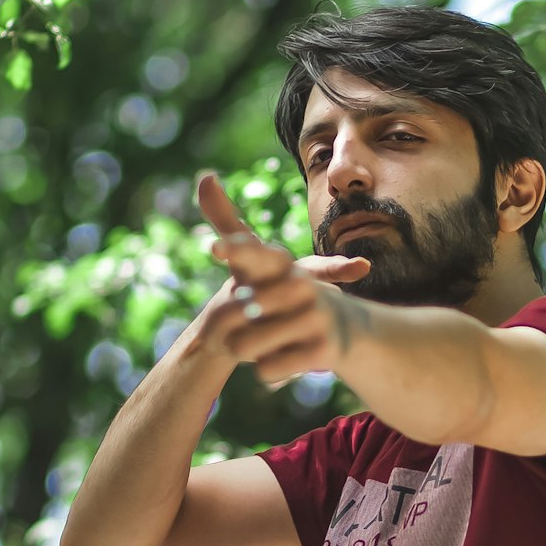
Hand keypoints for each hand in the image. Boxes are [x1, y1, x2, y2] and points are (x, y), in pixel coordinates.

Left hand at [195, 172, 364, 385]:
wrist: (340, 327)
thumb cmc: (283, 286)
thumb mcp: (254, 256)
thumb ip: (225, 218)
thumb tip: (204, 176)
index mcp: (278, 262)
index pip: (252, 253)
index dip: (233, 250)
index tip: (214, 246)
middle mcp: (299, 285)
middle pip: (236, 315)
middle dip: (230, 324)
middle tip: (252, 317)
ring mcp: (314, 317)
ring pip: (245, 346)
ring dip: (248, 348)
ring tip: (269, 338)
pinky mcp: (321, 351)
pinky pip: (267, 369)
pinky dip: (270, 370)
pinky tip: (287, 356)